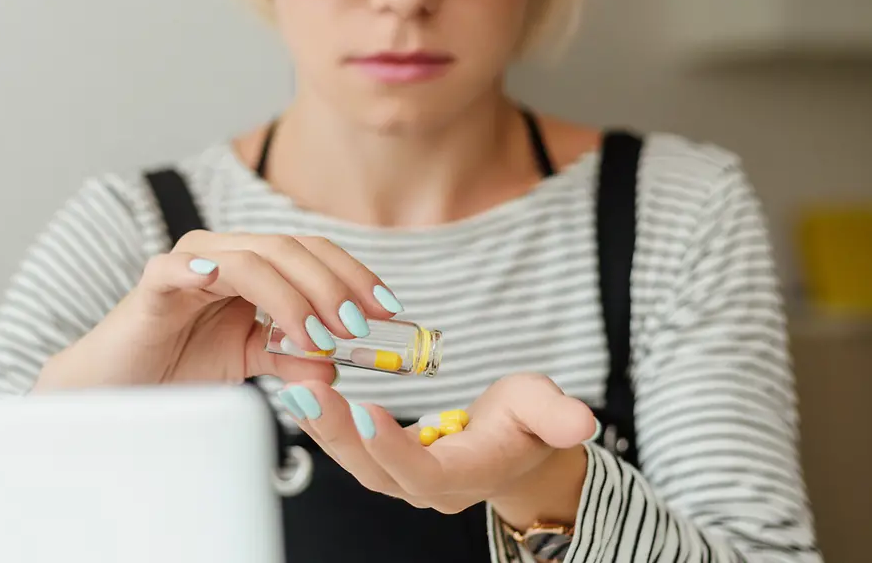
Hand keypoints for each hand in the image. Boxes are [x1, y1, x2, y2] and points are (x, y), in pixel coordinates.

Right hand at [34, 231, 402, 388]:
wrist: (116, 388)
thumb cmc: (178, 368)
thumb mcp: (251, 363)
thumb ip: (293, 360)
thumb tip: (336, 365)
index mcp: (252, 265)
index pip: (314, 253)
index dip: (355, 275)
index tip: (390, 310)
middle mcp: (224, 253)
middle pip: (293, 248)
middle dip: (334, 285)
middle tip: (361, 324)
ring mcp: (189, 261)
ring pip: (254, 257)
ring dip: (295, 295)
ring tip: (319, 336)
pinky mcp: (156, 281)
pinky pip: (188, 267)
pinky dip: (217, 275)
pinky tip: (250, 304)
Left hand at [278, 373, 596, 524]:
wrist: (519, 444)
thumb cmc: (530, 422)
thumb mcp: (547, 408)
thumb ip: (558, 416)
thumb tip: (580, 421)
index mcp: (466, 474)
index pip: (422, 472)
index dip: (392, 448)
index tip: (364, 409)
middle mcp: (428, 485)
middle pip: (374, 470)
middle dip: (336, 434)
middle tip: (306, 392)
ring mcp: (403, 476)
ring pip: (353, 460)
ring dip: (320, 426)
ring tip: (291, 387)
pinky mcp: (385, 459)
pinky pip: (348, 445)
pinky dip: (322, 420)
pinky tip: (297, 389)